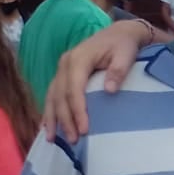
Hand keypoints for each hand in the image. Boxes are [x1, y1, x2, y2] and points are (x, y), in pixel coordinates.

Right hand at [44, 20, 146, 141]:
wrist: (118, 34)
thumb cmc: (123, 45)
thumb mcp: (125, 54)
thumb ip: (118, 70)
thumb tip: (109, 90)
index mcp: (79, 58)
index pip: (74, 89)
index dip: (78, 111)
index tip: (84, 130)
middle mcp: (65, 64)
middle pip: (60, 96)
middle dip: (65, 120)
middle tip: (73, 140)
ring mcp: (61, 69)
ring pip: (52, 96)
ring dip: (52, 119)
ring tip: (54, 140)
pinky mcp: (62, 75)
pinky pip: (52, 95)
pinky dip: (49, 111)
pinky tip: (48, 127)